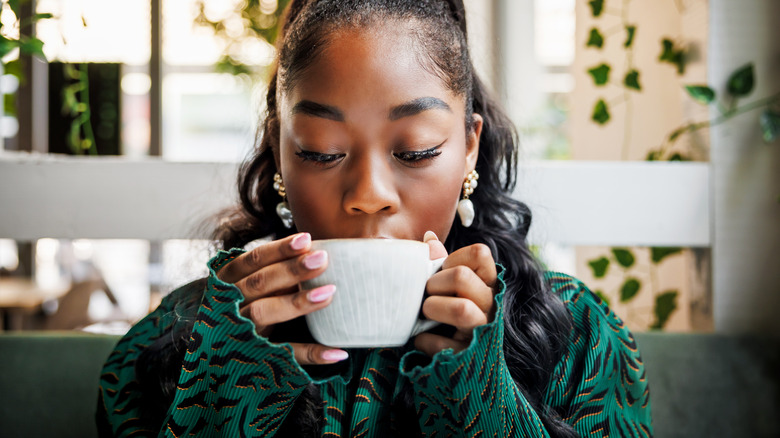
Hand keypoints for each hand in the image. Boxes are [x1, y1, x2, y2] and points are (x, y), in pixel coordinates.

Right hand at [216, 233, 347, 364]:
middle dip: (291, 270)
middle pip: (259, 283)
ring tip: (329, 293)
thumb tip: (316, 252)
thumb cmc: (244, 305)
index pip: (253, 260)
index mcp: (229, 280)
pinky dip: (311, 354)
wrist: (213, 352)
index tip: (307, 239)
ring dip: (296, 303)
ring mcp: (239, 331)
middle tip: (323, 259)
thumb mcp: (249, 285)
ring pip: (263, 313)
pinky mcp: (254, 358)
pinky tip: (338, 352)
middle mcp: (229, 303)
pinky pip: (284, 355)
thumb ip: (274, 271)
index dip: (279, 249)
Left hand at [414, 231, 497, 355]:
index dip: (453, 258)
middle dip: (434, 284)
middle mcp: (492, 304)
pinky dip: (424, 340)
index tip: (442, 271)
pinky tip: (424, 339)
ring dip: (432, 308)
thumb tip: (428, 238)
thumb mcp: (449, 287)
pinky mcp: (471, 356)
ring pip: (460, 309)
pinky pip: (443, 344)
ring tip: (425, 314)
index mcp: (488, 283)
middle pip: (461, 277)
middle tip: (427, 295)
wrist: (463, 365)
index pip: (480, 253)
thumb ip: (441, 264)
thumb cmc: (451, 315)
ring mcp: (485, 331)